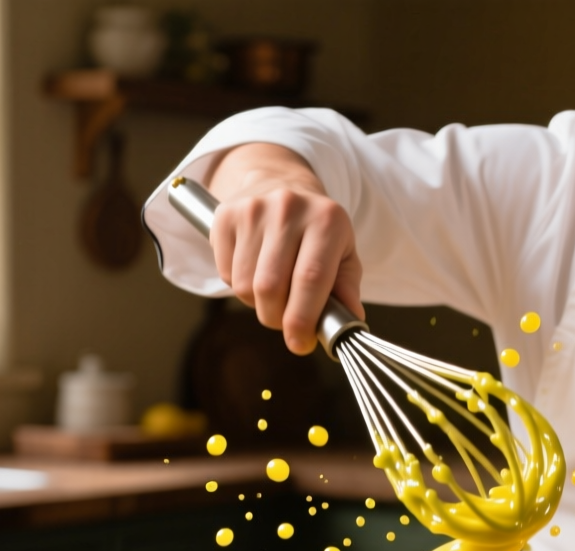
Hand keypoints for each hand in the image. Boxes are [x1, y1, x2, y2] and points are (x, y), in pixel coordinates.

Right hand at [205, 143, 363, 354]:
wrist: (279, 182)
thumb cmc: (317, 229)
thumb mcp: (343, 253)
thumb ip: (347, 289)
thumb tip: (349, 324)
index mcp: (327, 220)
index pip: (310, 279)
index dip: (302, 319)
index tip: (300, 343)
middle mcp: (289, 209)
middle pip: (271, 288)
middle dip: (277, 318)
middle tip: (287, 322)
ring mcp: (253, 210)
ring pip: (244, 286)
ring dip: (258, 304)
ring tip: (273, 291)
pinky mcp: (225, 216)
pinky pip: (225, 274)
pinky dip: (238, 286)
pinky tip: (254, 271)